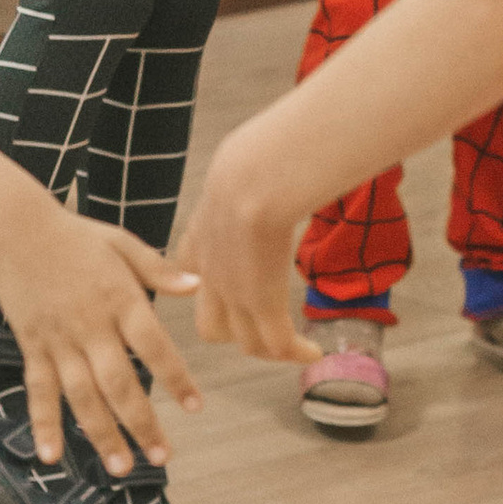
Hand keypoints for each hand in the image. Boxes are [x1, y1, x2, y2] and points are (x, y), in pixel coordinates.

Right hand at [0, 209, 202, 471]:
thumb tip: (198, 284)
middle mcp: (90, 325)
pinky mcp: (33, 346)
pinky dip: (43, 423)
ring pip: (82, 395)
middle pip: (119, 382)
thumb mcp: (121, 243)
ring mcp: (59, 339)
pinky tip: (51, 455)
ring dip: (101, 434)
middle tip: (161, 457)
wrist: (14, 228)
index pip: (154, 345)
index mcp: (119, 297)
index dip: (176, 378)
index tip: (195, 406)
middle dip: (141, 423)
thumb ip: (159, 269)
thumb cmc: (75, 235)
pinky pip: (39, 390)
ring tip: (120, 468)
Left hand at [176, 133, 322, 368]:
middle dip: (236, 333)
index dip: (207, 287)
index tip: (233, 286)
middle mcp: (212, 274)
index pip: (189, 275)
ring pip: (247, 342)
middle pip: (211, 327)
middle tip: (265, 329)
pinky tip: (313, 352)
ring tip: (294, 349)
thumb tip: (274, 150)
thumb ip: (248, 173)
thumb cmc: (256, 159)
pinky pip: (278, 344)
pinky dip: (295, 353)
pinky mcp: (263, 304)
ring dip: (271, 348)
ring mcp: (236, 294)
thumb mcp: (240, 167)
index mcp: (200, 238)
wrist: (253, 179)